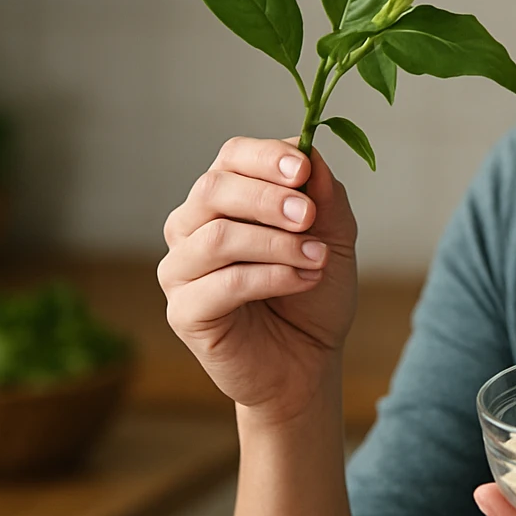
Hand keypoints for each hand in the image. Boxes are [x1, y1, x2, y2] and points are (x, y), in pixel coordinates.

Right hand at [158, 137, 358, 424]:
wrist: (309, 360)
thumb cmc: (314, 292)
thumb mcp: (334, 237)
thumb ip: (325, 196)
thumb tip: (312, 155)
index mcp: (225, 197)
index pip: (231, 157)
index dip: (266, 158)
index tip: (304, 171)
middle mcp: (192, 226)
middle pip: (214, 189)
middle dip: (268, 199)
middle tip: (310, 217)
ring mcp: (181, 269)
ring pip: (216, 235)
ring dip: (275, 243)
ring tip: (317, 257)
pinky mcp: (183, 312)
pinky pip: (222, 284)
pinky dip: (271, 277)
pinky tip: (303, 279)